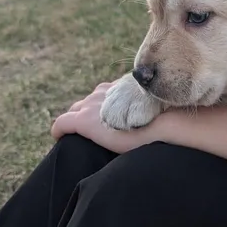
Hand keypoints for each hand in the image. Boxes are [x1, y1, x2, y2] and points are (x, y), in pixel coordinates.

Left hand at [51, 82, 167, 153]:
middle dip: (84, 114)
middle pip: (86, 102)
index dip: (101, 109)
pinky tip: (59, 139)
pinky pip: (63, 124)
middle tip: (89, 131)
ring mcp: (93, 106)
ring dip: (75, 122)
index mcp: (120, 88)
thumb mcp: (155, 109)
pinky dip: (59, 130)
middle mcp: (103, 93)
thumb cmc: (166, 119)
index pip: (103, 96)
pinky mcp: (85, 121)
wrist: (163, 123)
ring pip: (74, 112)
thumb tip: (155, 119)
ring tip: (77, 137)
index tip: (104, 121)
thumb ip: (147, 109)